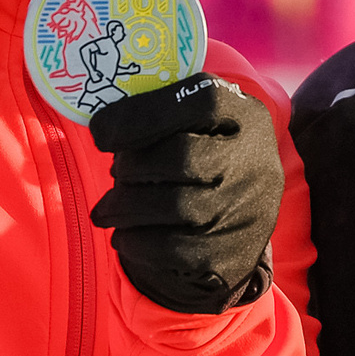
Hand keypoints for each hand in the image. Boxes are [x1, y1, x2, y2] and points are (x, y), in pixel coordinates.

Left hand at [86, 74, 281, 314]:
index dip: (142, 115)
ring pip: (175, 206)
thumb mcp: (196, 126)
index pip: (200, 101)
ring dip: (125, 206)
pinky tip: (123, 236)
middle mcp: (255, 162)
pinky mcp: (233, 254)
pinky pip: (174, 248)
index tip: (99, 132)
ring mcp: (249, 211)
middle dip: (133, 166)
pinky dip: (137, 242)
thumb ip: (161, 115)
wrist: (238, 225)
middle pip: (182, 158)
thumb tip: (105, 126)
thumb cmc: (203, 159)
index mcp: (245, 116)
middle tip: (115, 172)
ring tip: (106, 209)